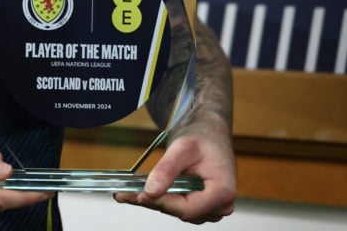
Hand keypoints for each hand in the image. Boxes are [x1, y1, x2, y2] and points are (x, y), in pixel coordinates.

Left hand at [114, 120, 236, 223]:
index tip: (139, 194)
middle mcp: (221, 205)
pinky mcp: (202, 206)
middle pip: (181, 212)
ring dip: (154, 202)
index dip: (161, 202)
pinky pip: (179, 207)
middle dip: (153, 202)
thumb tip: (150, 191)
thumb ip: (166, 170)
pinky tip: (141, 192)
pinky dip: (160, 199)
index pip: (187, 209)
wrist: (210, 135)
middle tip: (124, 195)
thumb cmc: (202, 138)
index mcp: (222, 191)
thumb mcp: (182, 148)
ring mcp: (213, 208)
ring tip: (128, 193)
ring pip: (178, 212)